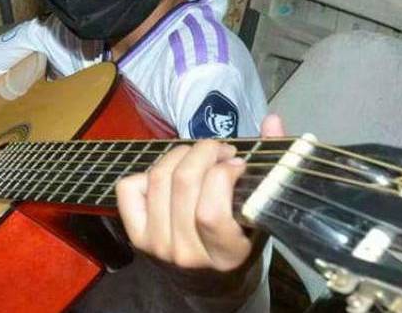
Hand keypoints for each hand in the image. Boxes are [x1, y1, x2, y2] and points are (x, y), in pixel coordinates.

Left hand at [115, 113, 285, 270]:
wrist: (210, 281)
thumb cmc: (241, 242)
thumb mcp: (260, 214)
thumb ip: (273, 167)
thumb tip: (272, 120)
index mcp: (224, 254)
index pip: (210, 212)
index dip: (223, 175)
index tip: (238, 163)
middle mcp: (186, 253)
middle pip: (183, 184)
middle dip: (204, 152)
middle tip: (220, 150)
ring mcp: (156, 245)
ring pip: (159, 179)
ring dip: (181, 155)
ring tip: (199, 155)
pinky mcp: (136, 235)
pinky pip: (129, 188)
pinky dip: (147, 172)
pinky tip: (170, 174)